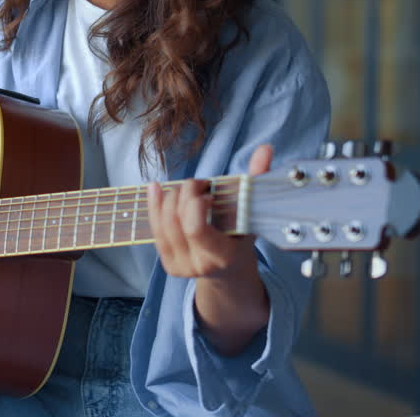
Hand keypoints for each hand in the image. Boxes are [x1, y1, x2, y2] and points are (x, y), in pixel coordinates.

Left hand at [146, 144, 273, 354]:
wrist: (230, 271)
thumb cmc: (242, 237)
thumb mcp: (251, 213)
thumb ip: (255, 180)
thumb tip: (265, 148)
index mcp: (222, 257)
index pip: (196, 229)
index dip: (195, 204)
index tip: (209, 191)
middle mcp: (198, 266)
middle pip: (176, 222)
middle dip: (184, 194)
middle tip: (198, 184)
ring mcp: (180, 267)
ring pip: (162, 224)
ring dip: (170, 197)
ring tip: (185, 188)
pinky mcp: (167, 264)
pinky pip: (155, 229)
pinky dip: (154, 205)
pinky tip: (156, 188)